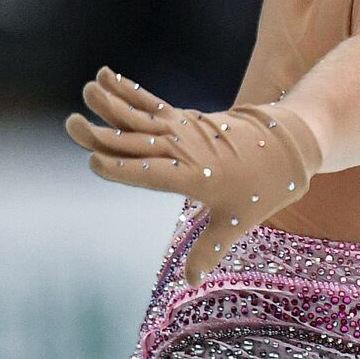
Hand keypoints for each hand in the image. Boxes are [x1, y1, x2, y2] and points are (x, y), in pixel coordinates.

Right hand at [66, 67, 323, 287]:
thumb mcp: (237, 222)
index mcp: (193, 176)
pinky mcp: (184, 117)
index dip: (122, 169)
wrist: (288, 144)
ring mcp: (183, 130)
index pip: (150, 173)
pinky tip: (107, 76)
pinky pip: (150, 103)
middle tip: (71, 124)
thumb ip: (208, 250)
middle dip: (102, 134)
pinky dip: (129, 91)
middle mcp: (184, 149)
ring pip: (139, 118)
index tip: (95, 162)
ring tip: (87, 90)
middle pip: (136, 142)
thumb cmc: (263, 188)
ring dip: (111, 104)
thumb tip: (190, 282)